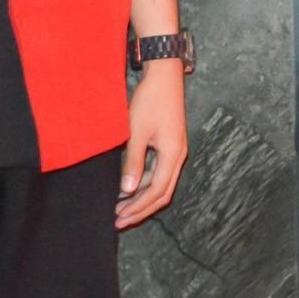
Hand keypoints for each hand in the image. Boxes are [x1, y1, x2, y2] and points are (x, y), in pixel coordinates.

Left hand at [116, 62, 187, 228]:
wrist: (164, 76)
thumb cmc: (151, 101)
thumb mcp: (137, 132)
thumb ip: (133, 162)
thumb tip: (128, 189)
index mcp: (173, 155)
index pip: (157, 191)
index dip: (139, 208)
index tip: (120, 218)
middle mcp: (178, 156)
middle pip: (163, 193)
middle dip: (141, 209)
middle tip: (119, 221)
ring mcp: (176, 150)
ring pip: (161, 183)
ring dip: (142, 197)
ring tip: (120, 207)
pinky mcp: (170, 144)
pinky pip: (159, 171)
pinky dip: (144, 182)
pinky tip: (129, 186)